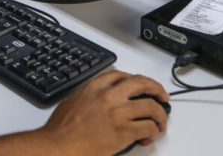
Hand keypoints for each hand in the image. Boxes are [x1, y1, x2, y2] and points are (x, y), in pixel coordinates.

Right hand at [39, 71, 169, 154]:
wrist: (59, 146)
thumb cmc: (61, 130)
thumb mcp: (72, 102)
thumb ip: (89, 97)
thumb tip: (99, 101)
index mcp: (94, 87)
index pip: (122, 76)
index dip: (137, 80)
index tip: (142, 86)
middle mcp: (108, 96)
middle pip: (141, 84)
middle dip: (156, 89)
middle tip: (162, 97)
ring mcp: (118, 113)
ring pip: (151, 106)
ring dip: (160, 115)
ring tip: (160, 124)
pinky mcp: (124, 131)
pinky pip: (148, 127)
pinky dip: (153, 132)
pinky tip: (148, 137)